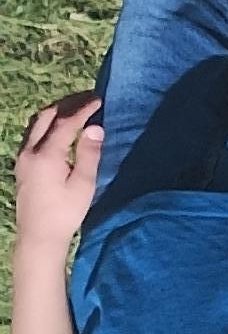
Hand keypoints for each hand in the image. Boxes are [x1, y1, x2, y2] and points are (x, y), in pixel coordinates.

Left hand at [13, 94, 100, 248]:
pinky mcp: (22, 163)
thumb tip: (95, 127)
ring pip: (35, 123)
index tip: (99, 100)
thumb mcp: (83, 184)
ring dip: (55, 112)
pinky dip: (47, 124)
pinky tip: (60, 128)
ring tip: (75, 109)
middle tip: (88, 99)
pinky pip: (32, 133)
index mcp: (46, 155)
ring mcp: (22, 156)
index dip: (83, 109)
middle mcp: (29, 151)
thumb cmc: (66, 212)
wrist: (39, 234)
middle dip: (67, 104)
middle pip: (45, 116)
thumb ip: (89, 153)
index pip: (65, 122)